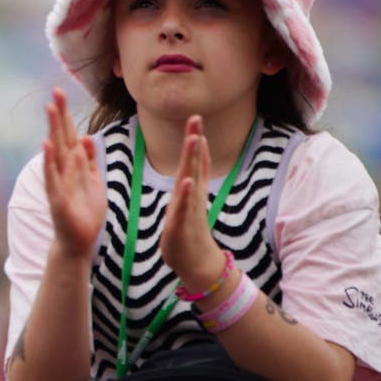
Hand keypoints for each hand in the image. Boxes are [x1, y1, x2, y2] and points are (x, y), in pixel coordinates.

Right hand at [42, 89, 105, 257]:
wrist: (78, 241)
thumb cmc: (85, 213)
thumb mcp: (93, 183)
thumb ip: (90, 162)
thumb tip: (88, 138)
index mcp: (74, 166)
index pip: (70, 135)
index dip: (67, 115)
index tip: (62, 93)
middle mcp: (64, 170)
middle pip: (61, 137)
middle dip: (59, 115)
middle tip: (56, 91)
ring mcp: (59, 182)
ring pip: (56, 151)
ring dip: (53, 130)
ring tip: (50, 109)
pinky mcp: (57, 197)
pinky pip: (53, 176)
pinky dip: (50, 161)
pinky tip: (47, 146)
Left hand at [159, 116, 225, 290]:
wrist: (196, 263)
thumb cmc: (189, 231)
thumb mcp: (188, 201)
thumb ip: (193, 180)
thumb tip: (198, 161)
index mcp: (191, 190)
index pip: (195, 160)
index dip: (195, 139)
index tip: (195, 117)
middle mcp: (193, 196)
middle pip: (195, 163)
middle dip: (194, 140)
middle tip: (196, 117)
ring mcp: (189, 209)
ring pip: (191, 180)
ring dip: (193, 160)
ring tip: (195, 139)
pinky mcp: (183, 225)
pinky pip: (185, 207)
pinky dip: (187, 194)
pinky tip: (188, 181)